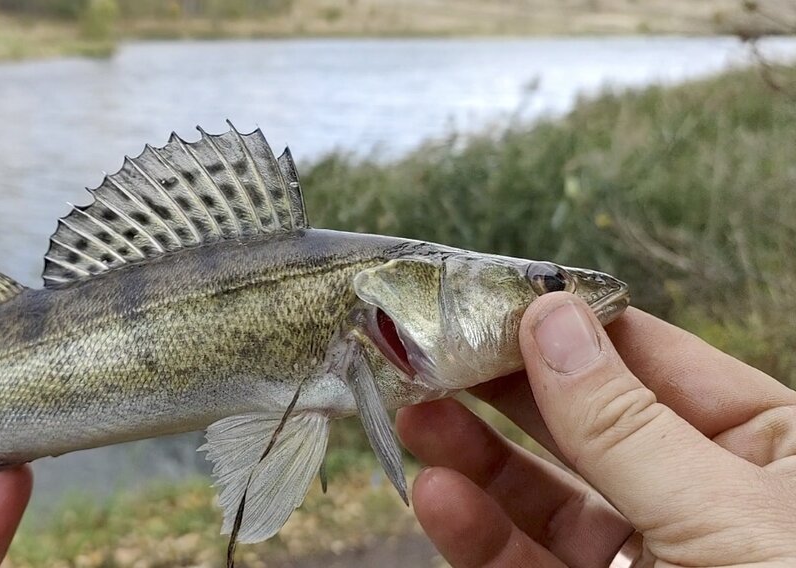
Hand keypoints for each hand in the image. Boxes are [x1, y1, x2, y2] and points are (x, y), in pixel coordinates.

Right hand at [397, 293, 795, 566]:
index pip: (657, 361)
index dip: (569, 327)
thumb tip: (550, 319)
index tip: (488, 299)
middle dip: (504, 389)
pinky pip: (530, 565)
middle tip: (429, 351)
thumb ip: (624, 424)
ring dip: (476, 459)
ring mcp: (652, 563)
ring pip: (548, 498)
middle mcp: (709, 501)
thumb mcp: (721, 517)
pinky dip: (479, 533)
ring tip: (415, 418)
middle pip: (588, 424)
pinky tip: (439, 498)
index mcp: (778, 452)